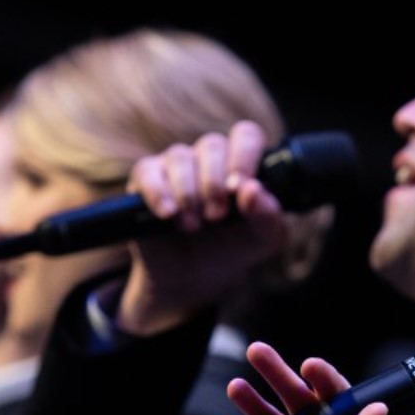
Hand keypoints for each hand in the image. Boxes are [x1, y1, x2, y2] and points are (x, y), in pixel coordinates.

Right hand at [118, 120, 289, 334]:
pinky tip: (168, 214)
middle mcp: (208, 158)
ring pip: (180, 156)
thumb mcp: (263, 239)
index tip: (238, 189)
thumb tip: (252, 190)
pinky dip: (158, 192)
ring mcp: (176, 166)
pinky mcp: (146, 180)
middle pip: (212, 145)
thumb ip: (268, 214)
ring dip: (188, 193)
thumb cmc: (232, 249)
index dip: (244, 156)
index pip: (246, 135)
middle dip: (214, 184)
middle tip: (216, 217)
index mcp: (241, 163)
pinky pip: (147, 170)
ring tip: (192, 226)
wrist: (194, 279)